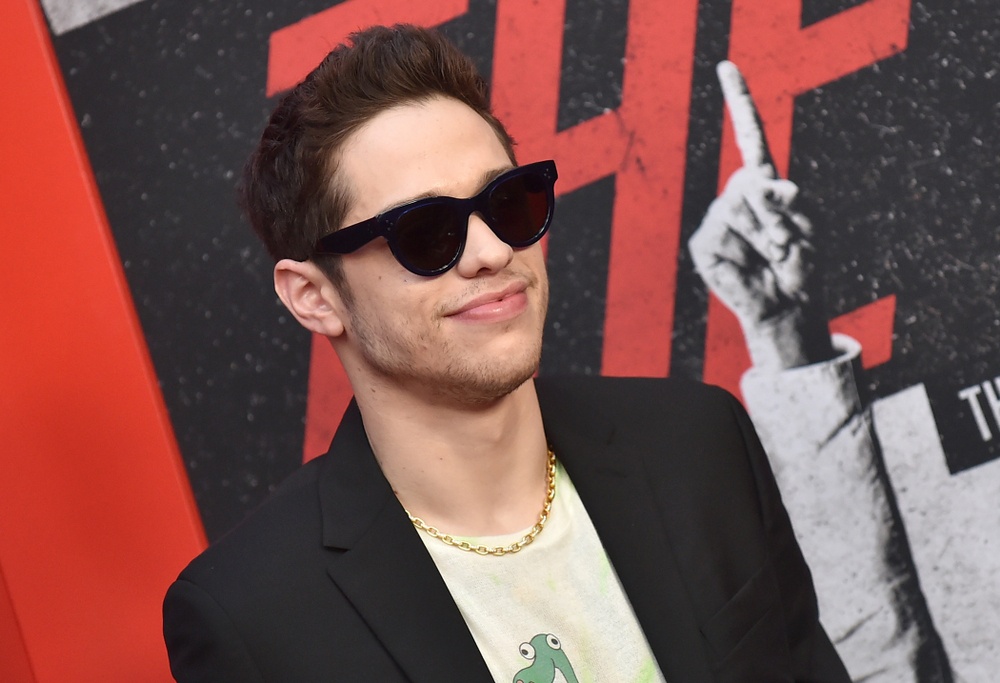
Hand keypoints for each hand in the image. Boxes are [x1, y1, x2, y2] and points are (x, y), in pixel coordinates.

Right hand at [689, 61, 831, 369]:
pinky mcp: (703, 245)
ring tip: (774, 256)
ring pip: (736, 208)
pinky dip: (744, 248)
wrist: (787, 306)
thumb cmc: (802, 265)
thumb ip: (790, 200)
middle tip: (787, 242)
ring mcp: (717, 221)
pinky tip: (751, 264)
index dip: (739, 103)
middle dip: (773, 209)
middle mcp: (735, 197)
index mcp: (762, 185)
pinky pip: (720, 233)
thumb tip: (767, 182)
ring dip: (764, 234)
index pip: (750, 137)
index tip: (726, 67)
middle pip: (748, 180)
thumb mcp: (809, 225)